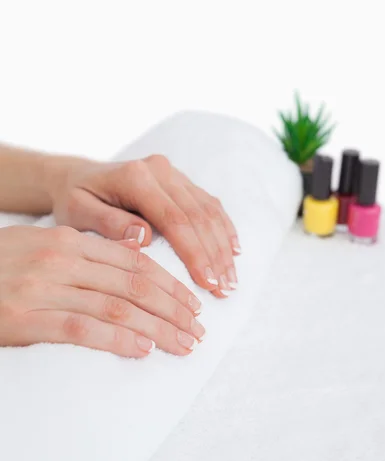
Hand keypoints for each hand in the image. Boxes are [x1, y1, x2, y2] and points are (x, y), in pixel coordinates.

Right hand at [0, 225, 204, 356]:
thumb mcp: (40, 249)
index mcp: (67, 240)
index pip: (134, 261)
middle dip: (174, 309)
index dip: (169, 284)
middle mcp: (60, 258)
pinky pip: (82, 329)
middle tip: (199, 331)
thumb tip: (132, 271)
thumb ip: (83, 257)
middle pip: (134, 284)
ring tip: (184, 344)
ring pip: (117, 306)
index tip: (192, 304)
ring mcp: (41, 287)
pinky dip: (117, 339)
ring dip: (158, 328)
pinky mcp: (23, 318)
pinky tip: (142, 350)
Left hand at [50, 154, 240, 296]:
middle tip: (224, 290)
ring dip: (223, 246)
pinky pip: (209, 204)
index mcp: (135, 177)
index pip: (175, 220)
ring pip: (209, 211)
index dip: (195, 253)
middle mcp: (160, 170)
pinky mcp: (181, 180)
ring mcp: (173, 173)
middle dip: (214, 256)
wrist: (77, 177)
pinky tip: (233, 252)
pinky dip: (224, 229)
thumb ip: (109, 223)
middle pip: (198, 216)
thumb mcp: (79, 213)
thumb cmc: (75, 200)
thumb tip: (144, 237)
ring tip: (231, 280)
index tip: (207, 284)